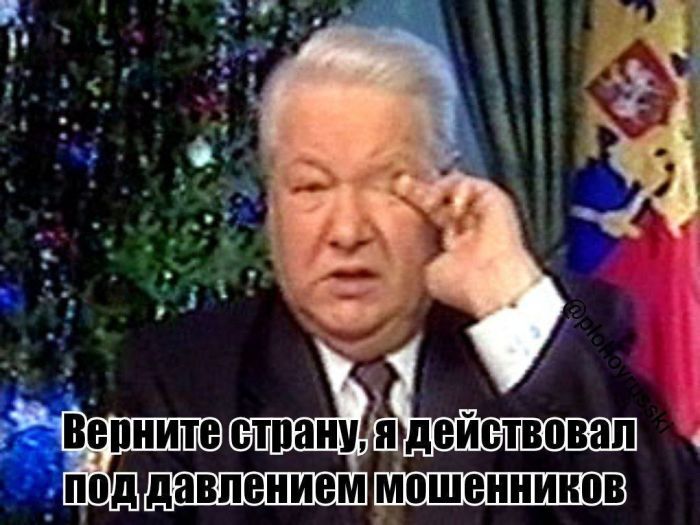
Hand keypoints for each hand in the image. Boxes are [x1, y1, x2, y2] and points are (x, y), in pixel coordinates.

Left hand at [393, 171, 541, 318]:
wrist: (490, 286)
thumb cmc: (464, 287)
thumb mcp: (429, 270)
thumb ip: (419, 252)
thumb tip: (406, 242)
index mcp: (455, 243)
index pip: (434, 214)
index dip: (415, 201)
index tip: (394, 193)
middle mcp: (470, 226)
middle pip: (443, 198)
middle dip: (421, 188)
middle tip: (401, 182)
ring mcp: (484, 213)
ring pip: (457, 187)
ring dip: (439, 189)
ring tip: (430, 201)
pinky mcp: (496, 202)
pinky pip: (475, 184)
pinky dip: (460, 189)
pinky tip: (454, 206)